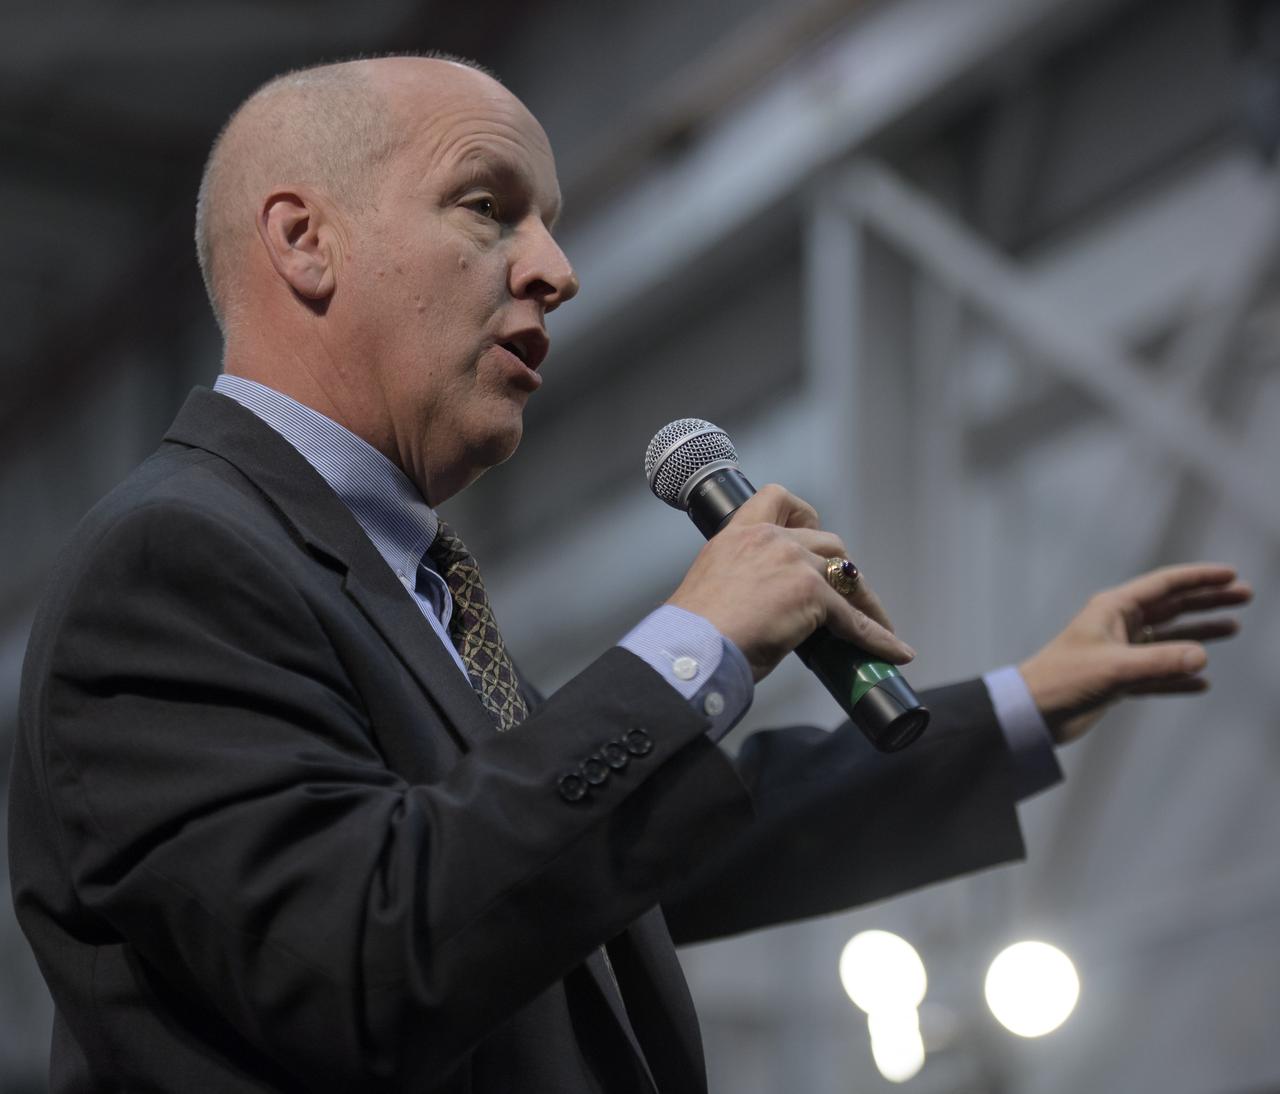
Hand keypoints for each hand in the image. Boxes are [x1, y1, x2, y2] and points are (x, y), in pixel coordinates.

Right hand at [665, 484, 914, 681]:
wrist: (692, 650)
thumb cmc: (693, 633)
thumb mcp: (716, 589)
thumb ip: (743, 583)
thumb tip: (763, 609)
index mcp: (738, 534)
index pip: (778, 498)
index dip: (803, 515)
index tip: (810, 531)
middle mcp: (769, 539)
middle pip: (828, 542)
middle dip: (842, 570)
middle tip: (846, 597)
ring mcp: (794, 563)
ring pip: (847, 575)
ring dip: (864, 601)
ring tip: (877, 625)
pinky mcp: (812, 593)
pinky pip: (854, 619)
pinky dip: (877, 637)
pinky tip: (894, 651)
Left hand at [1018, 563, 1251, 744]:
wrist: (1033, 712)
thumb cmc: (1063, 680)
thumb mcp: (1114, 668)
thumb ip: (1159, 662)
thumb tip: (1202, 657)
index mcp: (1113, 609)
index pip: (1164, 585)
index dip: (1198, 579)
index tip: (1231, 575)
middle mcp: (1118, 626)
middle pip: (1172, 607)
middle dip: (1207, 600)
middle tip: (1244, 596)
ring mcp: (1119, 652)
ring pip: (1168, 639)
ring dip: (1199, 634)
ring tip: (1233, 628)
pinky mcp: (1117, 679)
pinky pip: (1157, 674)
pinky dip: (1179, 676)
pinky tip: (1202, 682)